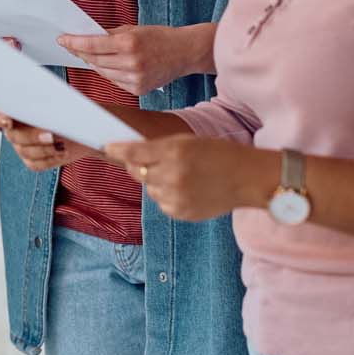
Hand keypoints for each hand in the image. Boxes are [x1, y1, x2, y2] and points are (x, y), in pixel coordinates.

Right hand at [0, 110, 99, 171]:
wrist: (78, 125)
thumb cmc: (64, 107)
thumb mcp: (56, 99)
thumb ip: (47, 100)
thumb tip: (48, 106)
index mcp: (14, 111)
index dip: (0, 118)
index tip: (8, 122)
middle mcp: (14, 131)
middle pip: (15, 136)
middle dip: (33, 136)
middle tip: (50, 135)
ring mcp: (21, 147)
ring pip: (26, 152)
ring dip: (45, 149)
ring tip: (62, 144)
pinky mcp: (32, 161)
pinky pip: (36, 164)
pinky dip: (51, 159)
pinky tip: (62, 153)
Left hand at [57, 24, 215, 95]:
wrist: (184, 52)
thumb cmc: (159, 37)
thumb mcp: (134, 29)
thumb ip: (110, 34)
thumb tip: (87, 37)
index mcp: (129, 43)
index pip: (93, 44)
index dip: (74, 42)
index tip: (62, 39)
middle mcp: (131, 63)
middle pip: (94, 60)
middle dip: (80, 52)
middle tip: (71, 45)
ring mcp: (135, 79)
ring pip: (102, 72)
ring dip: (93, 63)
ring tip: (88, 55)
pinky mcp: (138, 90)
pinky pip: (114, 82)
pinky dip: (108, 73)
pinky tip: (108, 66)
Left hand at [103, 135, 266, 221]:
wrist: (246, 178)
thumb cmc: (218, 153)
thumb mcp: (188, 141)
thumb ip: (159, 147)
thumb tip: (130, 154)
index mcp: (174, 152)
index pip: (134, 153)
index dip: (117, 150)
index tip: (107, 147)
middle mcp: (172, 175)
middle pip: (137, 172)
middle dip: (138, 166)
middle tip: (152, 161)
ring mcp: (177, 197)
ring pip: (149, 189)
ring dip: (155, 182)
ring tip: (179, 175)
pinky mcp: (182, 213)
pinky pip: (162, 204)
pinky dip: (167, 196)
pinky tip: (186, 189)